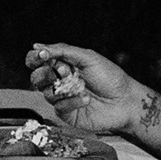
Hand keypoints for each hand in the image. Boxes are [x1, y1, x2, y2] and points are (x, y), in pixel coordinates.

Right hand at [25, 42, 153, 138]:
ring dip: (63, 88)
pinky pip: (59, 107)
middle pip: (37, 77)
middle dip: (46, 74)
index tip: (42, 56)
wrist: (125, 101)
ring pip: (46, 93)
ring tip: (81, 85)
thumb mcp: (88, 57)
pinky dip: (72, 101)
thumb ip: (63, 50)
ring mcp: (62, 98)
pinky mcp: (67, 114)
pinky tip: (86, 99)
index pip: (37, 60)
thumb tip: (37, 46)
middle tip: (61, 71)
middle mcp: (59, 81)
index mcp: (62, 65)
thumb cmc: (111, 78)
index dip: (35, 58)